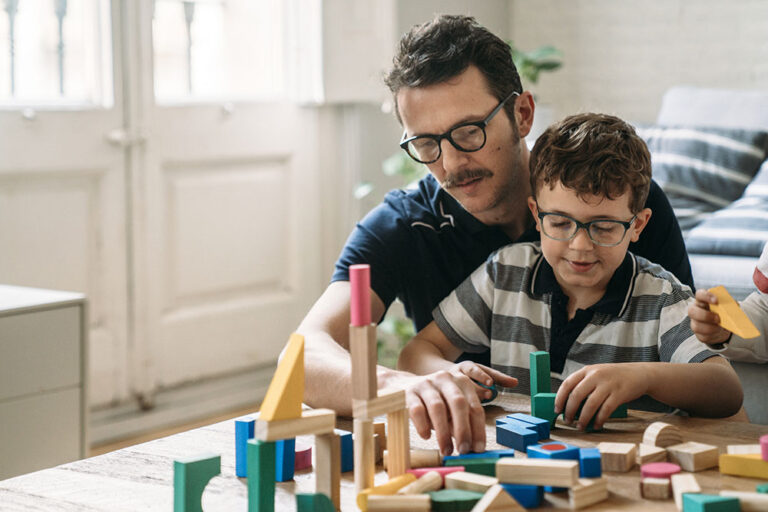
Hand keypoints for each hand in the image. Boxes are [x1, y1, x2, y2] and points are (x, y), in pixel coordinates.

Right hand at [402, 363, 516, 455]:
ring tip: (446, 450)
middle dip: (463, 429)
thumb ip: (461, 424)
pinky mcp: (409, 391)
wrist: (403, 386)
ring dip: (444, 432)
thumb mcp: (451, 411)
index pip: (475, 406)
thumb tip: (472, 446)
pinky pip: (417, 409)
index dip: (478, 429)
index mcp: (462, 383)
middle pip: (458, 403)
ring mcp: (427, 383)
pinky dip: (423, 425)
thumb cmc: (434, 403)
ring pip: (438, 407)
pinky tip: (426, 436)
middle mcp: (446, 379)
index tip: (478, 449)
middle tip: (463, 450)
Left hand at [554, 363, 647, 429]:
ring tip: (580, 426)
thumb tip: (568, 405)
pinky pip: (605, 410)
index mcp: (587, 370)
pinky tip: (596, 425)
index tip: (556, 410)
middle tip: (568, 421)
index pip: (567, 384)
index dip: (559, 398)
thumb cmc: (614, 377)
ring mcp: (608, 384)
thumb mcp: (596, 374)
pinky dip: (599, 420)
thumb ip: (584, 384)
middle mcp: (596, 375)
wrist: (639, 374)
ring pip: (590, 404)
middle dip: (569, 411)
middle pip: (576, 395)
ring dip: (583, 418)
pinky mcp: (619, 394)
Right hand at [688, 289, 730, 344]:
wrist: (723, 327)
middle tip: (718, 318)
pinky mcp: (699, 334)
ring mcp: (695, 323)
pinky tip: (718, 332)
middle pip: (692, 311)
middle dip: (705, 315)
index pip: (699, 294)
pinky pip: (703, 336)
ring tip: (720, 327)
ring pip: (697, 326)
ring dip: (710, 327)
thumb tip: (734, 305)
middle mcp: (695, 311)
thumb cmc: (724, 313)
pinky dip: (712, 335)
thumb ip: (729, 304)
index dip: (706, 296)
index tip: (716, 300)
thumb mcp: (728, 307)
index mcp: (702, 301)